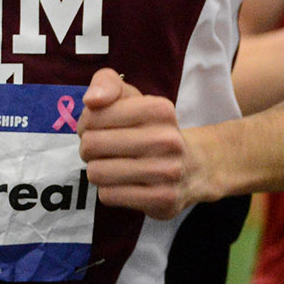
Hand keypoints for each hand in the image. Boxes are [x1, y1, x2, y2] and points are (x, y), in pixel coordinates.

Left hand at [77, 68, 207, 218]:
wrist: (196, 168)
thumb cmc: (152, 130)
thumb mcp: (135, 99)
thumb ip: (108, 84)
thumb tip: (92, 100)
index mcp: (160, 109)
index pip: (93, 115)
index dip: (88, 123)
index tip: (103, 127)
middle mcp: (167, 139)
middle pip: (90, 145)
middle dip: (91, 149)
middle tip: (107, 150)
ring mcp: (167, 171)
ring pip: (97, 172)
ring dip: (99, 171)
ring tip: (117, 167)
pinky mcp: (163, 199)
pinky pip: (109, 195)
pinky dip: (111, 190)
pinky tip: (127, 184)